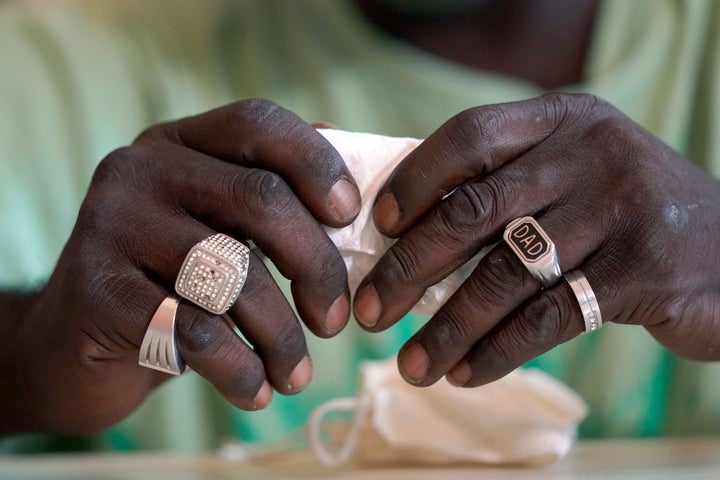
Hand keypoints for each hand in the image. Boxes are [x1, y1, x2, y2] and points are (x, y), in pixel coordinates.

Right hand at [0, 99, 359, 434]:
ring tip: (296, 375)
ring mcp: (112, 224)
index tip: (349, 216)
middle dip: (315, 265)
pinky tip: (255, 390)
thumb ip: (273, 201)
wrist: (73, 342)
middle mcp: (142, 169)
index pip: (259, 123)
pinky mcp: (99, 290)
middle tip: (335, 320)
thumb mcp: (217, 230)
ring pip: (231, 273)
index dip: (317, 164)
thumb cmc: (169, 283)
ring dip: (282, 335)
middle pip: (260, 199)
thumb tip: (350, 190)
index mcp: (181, 144)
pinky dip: (240, 368)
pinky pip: (195, 330)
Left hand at [352, 93, 719, 387]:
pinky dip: (498, 351)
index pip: (470, 135)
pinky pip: (547, 318)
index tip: (379, 224)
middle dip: (410, 266)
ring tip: (410, 364)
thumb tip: (400, 227)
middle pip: (475, 210)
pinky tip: (466, 372)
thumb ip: (504, 187)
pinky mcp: (643, 270)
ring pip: (506, 275)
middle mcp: (590, 153)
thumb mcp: (573, 176)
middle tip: (371, 309)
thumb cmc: (624, 216)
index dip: (416, 179)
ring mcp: (620, 208)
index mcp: (562, 120)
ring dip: (446, 326)